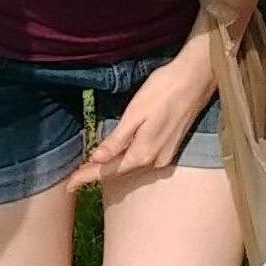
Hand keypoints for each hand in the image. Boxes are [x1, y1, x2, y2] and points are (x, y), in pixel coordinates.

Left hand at [65, 43, 215, 189]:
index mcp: (143, 153)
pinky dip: (127, 161)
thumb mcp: (135, 113)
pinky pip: (143, 160)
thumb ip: (117, 140)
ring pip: (132, 167)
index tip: (68, 186)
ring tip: (92, 169)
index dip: (86, 178)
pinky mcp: (171, 146)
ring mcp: (165, 155)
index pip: (108, 171)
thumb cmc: (164, 90)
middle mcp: (155, 160)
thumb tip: (97, 160)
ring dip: (112, 169)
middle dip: (97, 174)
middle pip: (120, 172)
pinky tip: (120, 157)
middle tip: (74, 178)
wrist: (197, 78)